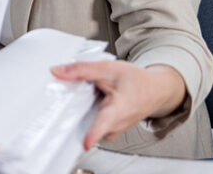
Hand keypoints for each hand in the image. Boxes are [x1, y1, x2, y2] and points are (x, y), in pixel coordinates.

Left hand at [50, 61, 185, 149]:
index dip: (94, 133)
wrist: (154, 90)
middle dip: (77, 109)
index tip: (87, 142)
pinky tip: (94, 101)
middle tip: (80, 92)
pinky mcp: (110, 131)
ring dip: (84, 110)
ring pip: (88, 123)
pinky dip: (89, 113)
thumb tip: (58, 72)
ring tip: (94, 94)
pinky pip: (93, 125)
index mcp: (119, 109)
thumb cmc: (136, 81)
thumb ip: (82, 70)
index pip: (105, 124)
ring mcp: (113, 131)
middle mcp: (116, 125)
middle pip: (87, 122)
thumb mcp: (108, 68)